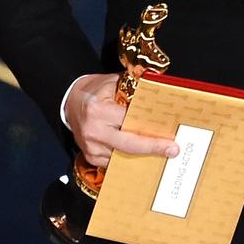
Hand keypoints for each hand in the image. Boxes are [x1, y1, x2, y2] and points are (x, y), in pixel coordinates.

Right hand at [65, 72, 179, 167]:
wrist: (70, 102)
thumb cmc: (95, 90)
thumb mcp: (113, 82)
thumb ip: (134, 89)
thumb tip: (160, 96)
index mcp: (98, 110)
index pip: (130, 121)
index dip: (150, 129)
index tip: (169, 135)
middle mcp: (94, 131)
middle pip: (128, 145)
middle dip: (152, 148)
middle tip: (173, 150)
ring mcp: (91, 147)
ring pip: (123, 156)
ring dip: (144, 156)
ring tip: (164, 154)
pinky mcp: (91, 157)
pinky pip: (115, 161)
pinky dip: (131, 159)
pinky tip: (145, 157)